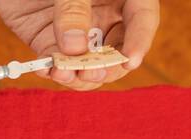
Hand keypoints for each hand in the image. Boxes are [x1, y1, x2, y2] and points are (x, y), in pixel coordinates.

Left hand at [0, 0, 159, 89]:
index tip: (129, 62)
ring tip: (64, 73)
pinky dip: (52, 70)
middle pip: (115, 51)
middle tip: (90, 73)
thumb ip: (74, 10)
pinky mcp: (49, 43)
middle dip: (104, 67)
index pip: (142, 21)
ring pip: (86, 64)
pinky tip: (47, 69)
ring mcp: (77, 34)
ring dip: (77, 75)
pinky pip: (56, 63)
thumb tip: (75, 48)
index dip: (138, 42)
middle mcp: (104, 18)